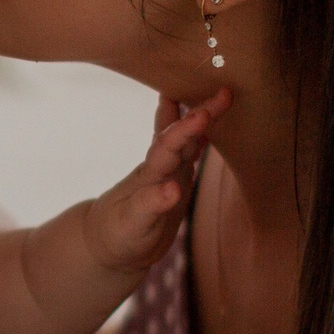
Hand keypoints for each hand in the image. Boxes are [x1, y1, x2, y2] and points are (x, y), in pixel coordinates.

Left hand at [80, 97, 216, 275]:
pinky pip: (189, 152)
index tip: (203, 114)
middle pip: (181, 134)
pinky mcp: (176, 181)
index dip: (185, 129)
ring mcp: (169, 172)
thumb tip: (174, 188)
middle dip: (201, 112)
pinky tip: (210, 123)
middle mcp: (160, 167)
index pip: (168, 145)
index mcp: (150, 175)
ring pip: (186, 138)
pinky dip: (199, 136)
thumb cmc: (117, 234)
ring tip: (220, 93)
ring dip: (200, 117)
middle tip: (225, 91)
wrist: (109, 242)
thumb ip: (151, 205)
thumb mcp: (132, 224)